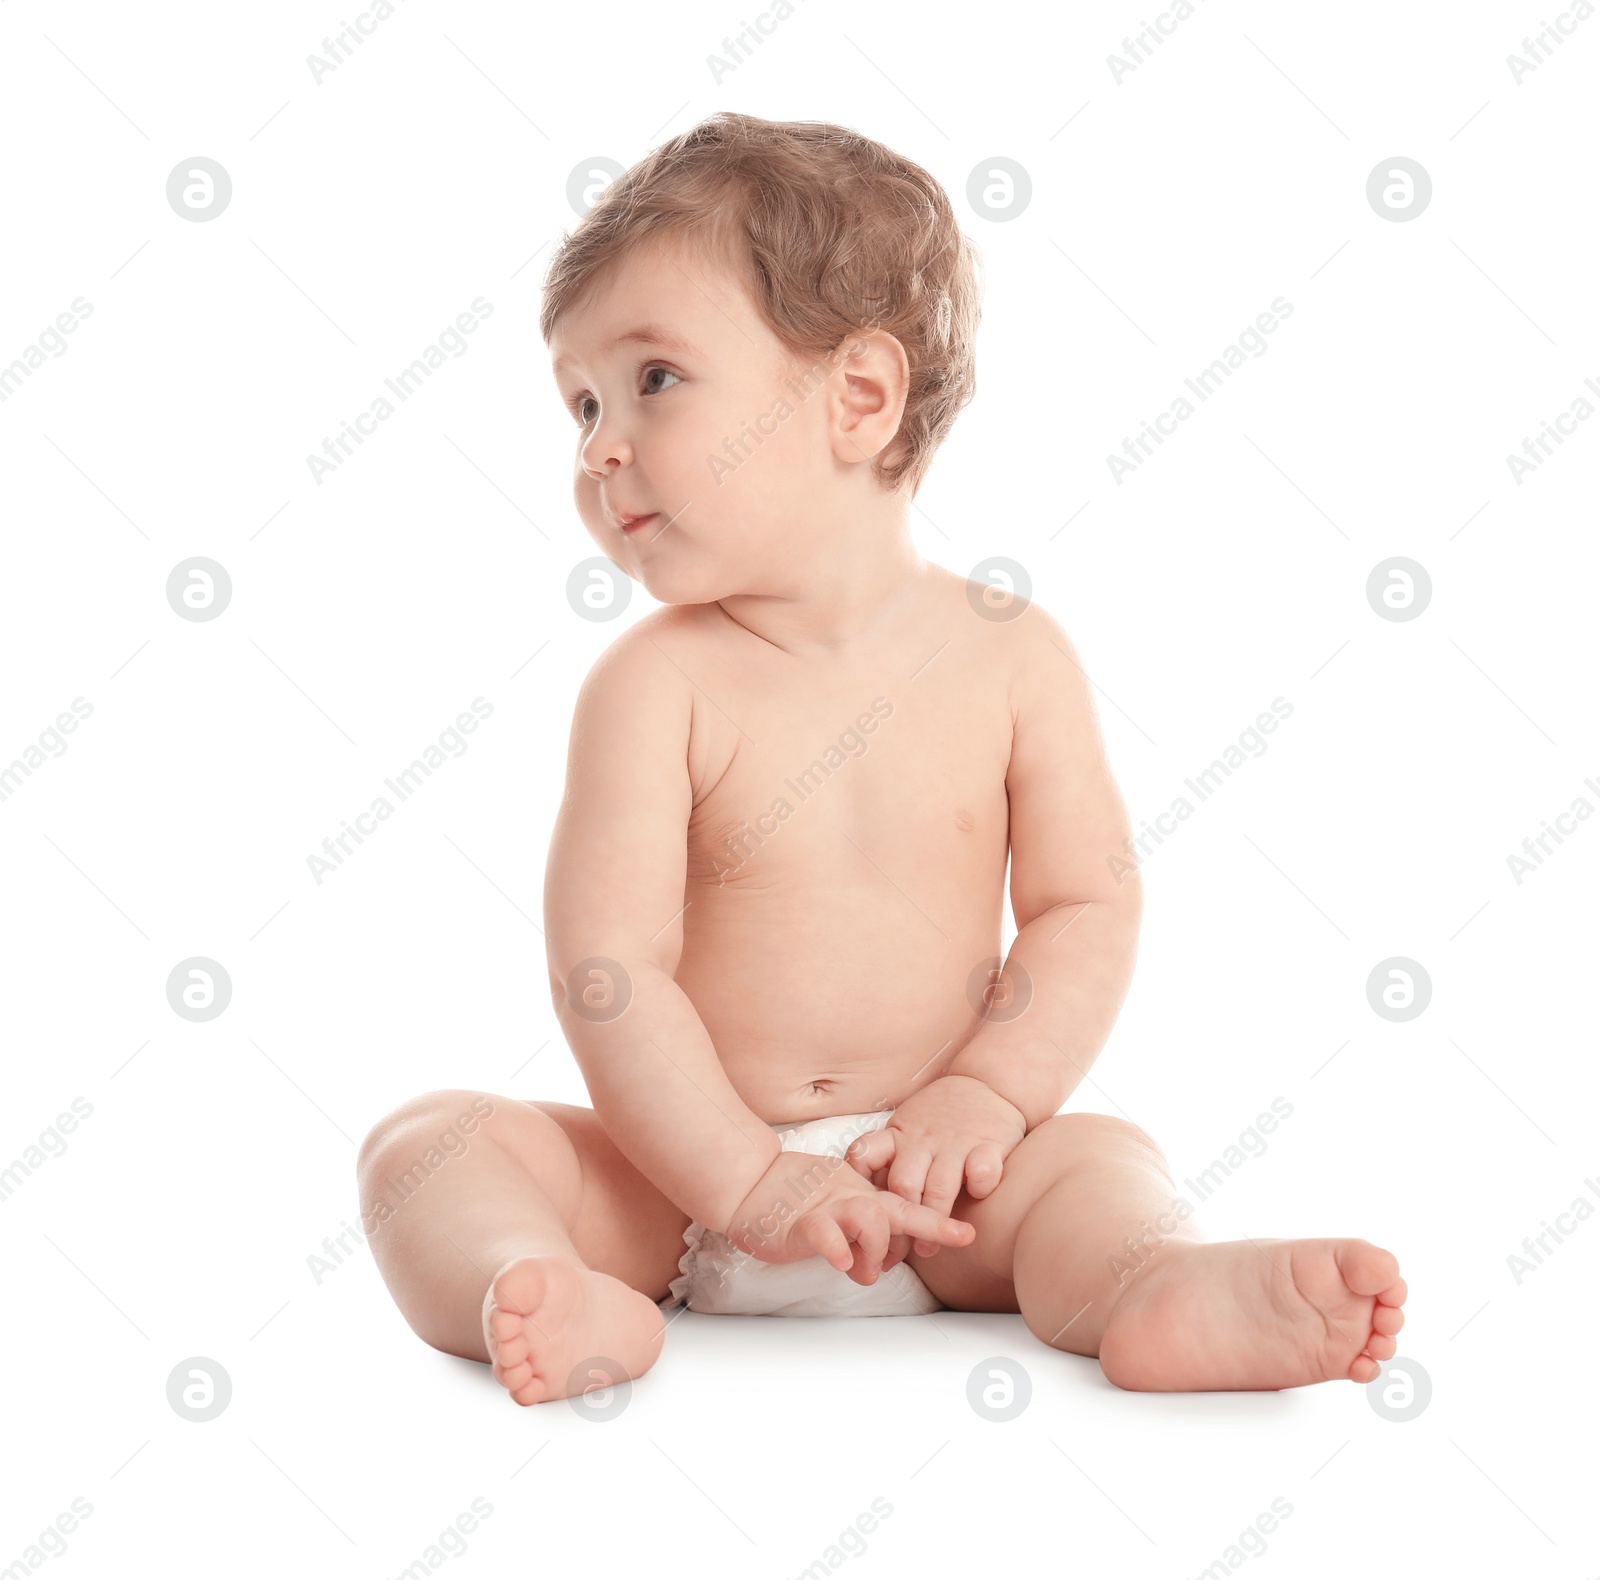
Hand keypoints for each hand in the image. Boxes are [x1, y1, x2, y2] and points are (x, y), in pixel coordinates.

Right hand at [723, 1148, 975, 1286]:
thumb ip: (857, 1234)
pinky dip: (838, 1248)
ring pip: (869, 1218)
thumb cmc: (792, 1198)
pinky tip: (841, 1261)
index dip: (937, 1222)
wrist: (747, 1182)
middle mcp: (849, 1198)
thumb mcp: (834, 1213)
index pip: (905, 1207)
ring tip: (864, 1270)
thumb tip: (873, 1267)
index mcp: (860, 1196)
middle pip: (897, 1210)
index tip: (967, 1235)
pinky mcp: (799, 1223)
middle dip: (926, 1229)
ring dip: (877, 1248)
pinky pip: (824, 1234)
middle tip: (940, 1244)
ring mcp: (825, 1208)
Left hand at [844, 1076, 1026, 1256]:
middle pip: (903, 1183)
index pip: (865, 1156)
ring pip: (940, 1187)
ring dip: (934, 1220)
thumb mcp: (906, 1129)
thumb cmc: (939, 1116)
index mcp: (898, 1136)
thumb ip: (890, 1162)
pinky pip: (982, 1171)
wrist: (986, 1082)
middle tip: (895, 1253)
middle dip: (899, 1222)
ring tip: (929, 1248)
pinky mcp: (989, 1144)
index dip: (860, 1190)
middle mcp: (923, 1139)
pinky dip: (979, 1187)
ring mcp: (956, 1142)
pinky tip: (977, 1197)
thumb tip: (867, 1212)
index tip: (863, 1220)